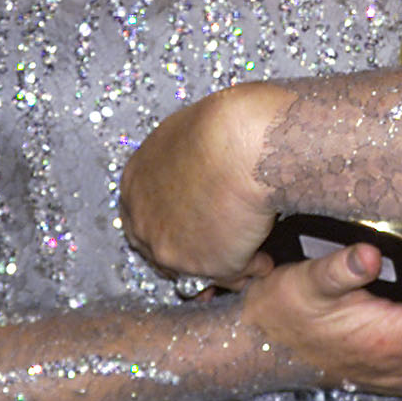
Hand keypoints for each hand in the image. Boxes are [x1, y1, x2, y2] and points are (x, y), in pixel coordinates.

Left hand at [121, 82, 293, 283]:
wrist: (244, 143)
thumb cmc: (227, 125)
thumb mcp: (188, 135)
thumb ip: (185, 162)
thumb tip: (204, 169)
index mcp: (136, 182)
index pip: (144, 218)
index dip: (172, 228)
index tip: (196, 232)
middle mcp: (143, 219)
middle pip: (163, 252)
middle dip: (195, 254)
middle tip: (225, 252)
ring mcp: (169, 247)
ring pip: (199, 268)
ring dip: (227, 262)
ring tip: (255, 253)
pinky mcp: (204, 266)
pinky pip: (232, 275)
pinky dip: (252, 266)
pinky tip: (265, 256)